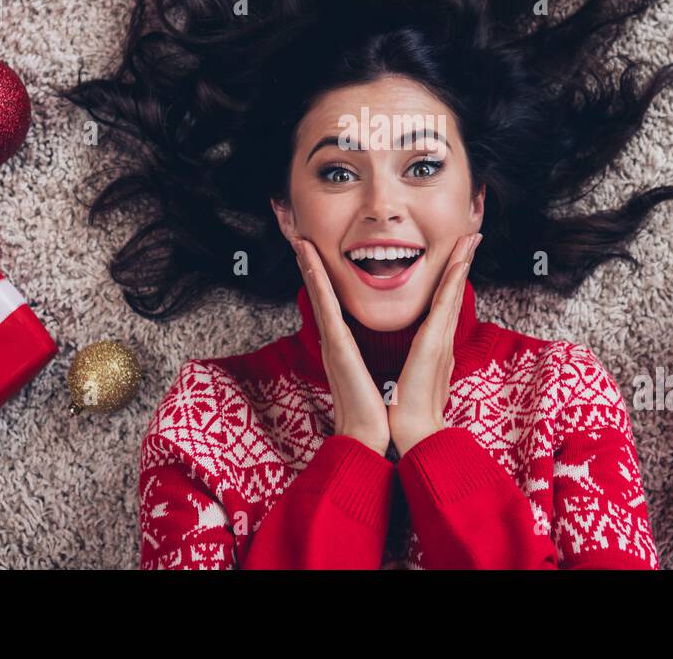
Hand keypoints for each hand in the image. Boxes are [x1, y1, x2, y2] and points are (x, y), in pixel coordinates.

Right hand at [291, 237, 390, 455]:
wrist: (369, 436)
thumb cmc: (374, 407)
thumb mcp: (370, 372)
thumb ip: (364, 355)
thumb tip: (366, 346)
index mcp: (343, 342)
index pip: (329, 300)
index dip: (320, 274)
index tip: (313, 251)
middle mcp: (333, 338)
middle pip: (318, 292)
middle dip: (307, 263)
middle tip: (298, 235)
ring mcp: (332, 342)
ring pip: (318, 295)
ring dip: (308, 266)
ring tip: (299, 241)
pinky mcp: (338, 347)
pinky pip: (326, 309)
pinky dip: (317, 285)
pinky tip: (310, 265)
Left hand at [388, 233, 480, 456]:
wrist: (412, 435)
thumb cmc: (406, 413)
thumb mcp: (408, 381)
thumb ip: (413, 366)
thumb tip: (411, 360)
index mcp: (433, 347)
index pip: (443, 305)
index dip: (451, 279)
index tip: (457, 258)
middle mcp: (442, 341)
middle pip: (454, 292)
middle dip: (463, 263)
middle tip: (471, 236)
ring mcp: (441, 342)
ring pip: (453, 293)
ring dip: (461, 264)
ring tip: (469, 239)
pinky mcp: (435, 345)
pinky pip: (445, 306)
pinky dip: (453, 282)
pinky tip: (459, 263)